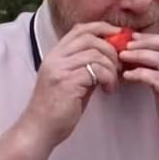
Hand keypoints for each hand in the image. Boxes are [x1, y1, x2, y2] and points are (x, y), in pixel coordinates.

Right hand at [20, 22, 121, 147]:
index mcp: (55, 54)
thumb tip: (110, 55)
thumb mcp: (71, 80)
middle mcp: (55, 58)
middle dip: (111, 49)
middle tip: (119, 65)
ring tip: (113, 82)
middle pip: (90, 37)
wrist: (39, 131)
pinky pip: (97, 71)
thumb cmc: (58, 108)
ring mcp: (60, 69)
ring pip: (96, 54)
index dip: (102, 28)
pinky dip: (109, 79)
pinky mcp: (67, 82)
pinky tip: (108, 91)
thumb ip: (85, 65)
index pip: (80, 29)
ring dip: (112, 67)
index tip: (118, 36)